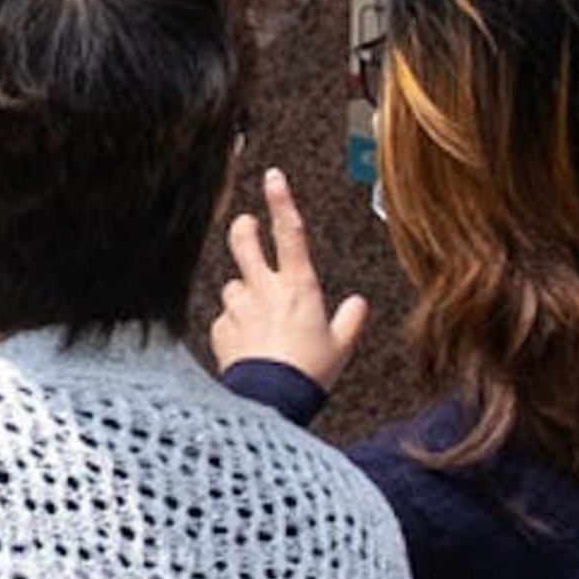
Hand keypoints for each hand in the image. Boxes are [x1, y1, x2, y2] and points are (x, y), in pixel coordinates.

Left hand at [211, 167, 369, 389]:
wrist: (271, 401)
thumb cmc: (307, 374)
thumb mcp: (340, 347)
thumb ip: (350, 321)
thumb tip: (358, 304)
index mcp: (298, 287)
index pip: (290, 232)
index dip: (281, 201)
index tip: (273, 178)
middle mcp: (264, 290)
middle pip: (243, 241)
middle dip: (243, 228)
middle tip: (246, 224)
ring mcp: (238, 307)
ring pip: (232, 284)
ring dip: (241, 293)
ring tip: (256, 317)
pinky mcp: (220, 328)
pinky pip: (224, 318)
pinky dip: (233, 326)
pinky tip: (246, 344)